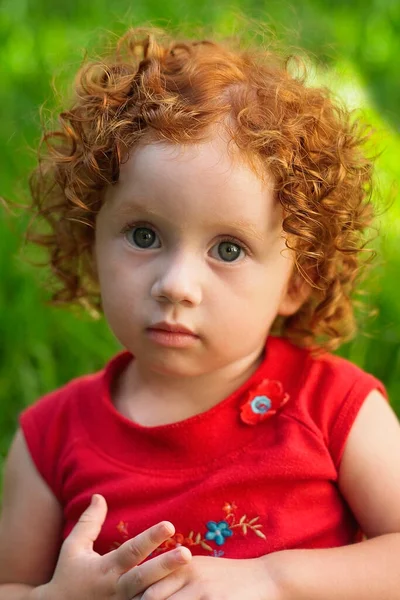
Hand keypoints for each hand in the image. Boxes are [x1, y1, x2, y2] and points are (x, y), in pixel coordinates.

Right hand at [39, 494, 191, 599]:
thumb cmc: (68, 577)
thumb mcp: (74, 548)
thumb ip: (89, 522)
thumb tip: (100, 496)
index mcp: (105, 569)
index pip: (130, 551)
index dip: (150, 539)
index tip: (169, 525)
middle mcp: (116, 590)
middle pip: (144, 578)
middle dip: (166, 566)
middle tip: (187, 553)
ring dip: (169, 589)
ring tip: (190, 575)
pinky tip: (182, 596)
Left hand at [131, 554, 281, 599]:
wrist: (267, 578)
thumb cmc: (230, 578)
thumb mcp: (201, 569)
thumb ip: (177, 577)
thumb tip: (148, 591)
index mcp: (181, 564)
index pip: (146, 583)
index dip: (134, 599)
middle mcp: (187, 574)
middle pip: (151, 597)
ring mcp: (201, 591)